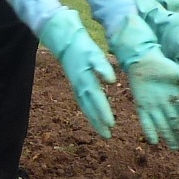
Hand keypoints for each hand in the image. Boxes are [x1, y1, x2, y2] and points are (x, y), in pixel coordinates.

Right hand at [37, 11, 115, 138]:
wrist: (66, 43)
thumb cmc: (84, 47)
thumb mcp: (95, 54)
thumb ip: (103, 67)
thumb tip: (112, 80)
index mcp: (86, 79)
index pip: (96, 99)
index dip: (103, 112)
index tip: (111, 124)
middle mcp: (80, 86)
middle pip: (90, 108)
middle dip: (98, 122)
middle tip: (108, 136)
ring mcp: (76, 87)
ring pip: (85, 108)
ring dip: (94, 121)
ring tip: (103, 133)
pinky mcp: (76, 86)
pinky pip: (83, 103)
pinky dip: (89, 113)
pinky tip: (94, 119)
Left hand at [124, 52, 178, 150]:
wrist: (142, 60)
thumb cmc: (162, 65)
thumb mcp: (178, 72)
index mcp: (178, 96)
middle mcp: (167, 104)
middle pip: (176, 123)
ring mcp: (154, 106)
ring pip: (163, 124)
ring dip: (168, 136)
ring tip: (174, 148)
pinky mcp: (141, 105)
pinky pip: (146, 120)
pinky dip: (149, 130)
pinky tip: (154, 141)